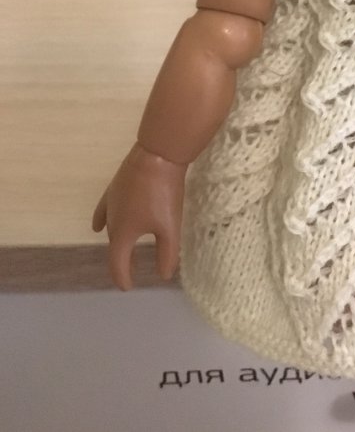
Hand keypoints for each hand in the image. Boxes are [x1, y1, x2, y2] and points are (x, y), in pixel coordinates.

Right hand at [92, 142, 187, 289]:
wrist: (158, 154)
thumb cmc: (164, 193)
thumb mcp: (169, 226)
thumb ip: (167, 253)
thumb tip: (164, 275)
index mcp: (122, 234)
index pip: (118, 263)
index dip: (122, 277)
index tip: (128, 287)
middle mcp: (111, 220)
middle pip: (115, 246)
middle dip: (122, 260)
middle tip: (132, 271)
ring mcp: (111, 201)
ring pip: (110, 227)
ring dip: (117, 241)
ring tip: (123, 250)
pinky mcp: (115, 186)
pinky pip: (104, 210)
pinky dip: (101, 221)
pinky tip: (98, 225)